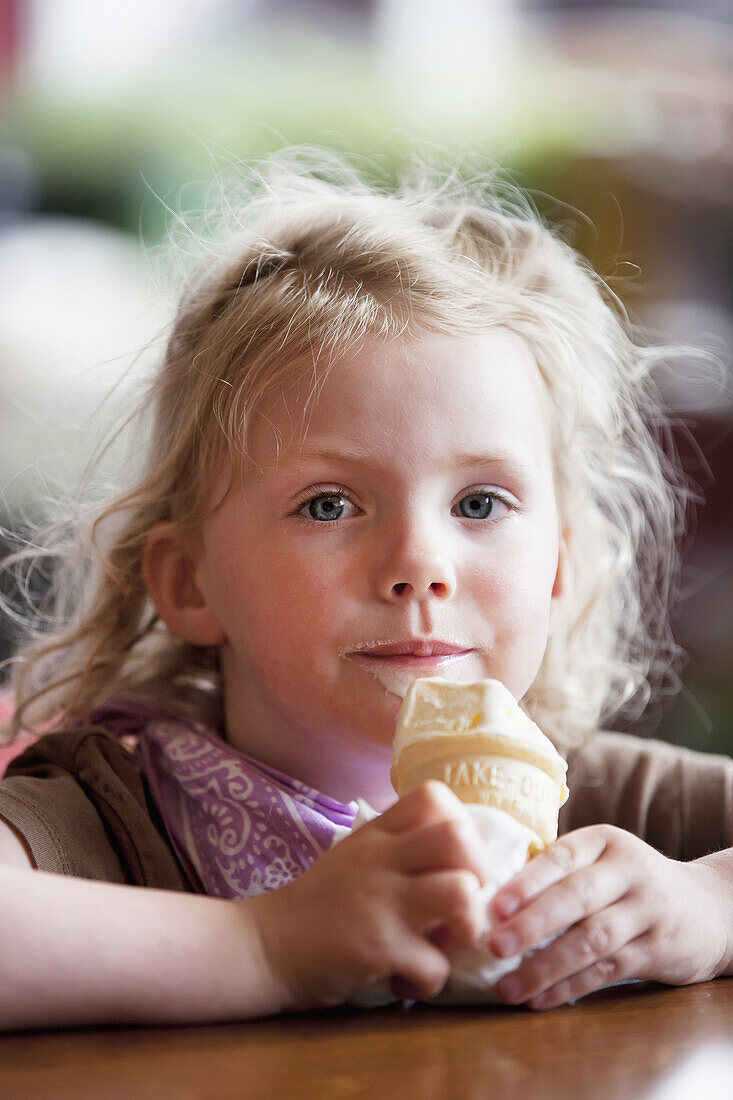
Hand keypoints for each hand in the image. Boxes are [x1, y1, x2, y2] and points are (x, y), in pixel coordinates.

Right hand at [249, 781, 490, 1010]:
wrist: (263, 946)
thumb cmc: (316, 904)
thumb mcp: (355, 857)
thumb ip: (398, 848)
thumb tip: (459, 861)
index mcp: (377, 834)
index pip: (434, 797)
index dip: (461, 826)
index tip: (454, 862)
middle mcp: (381, 859)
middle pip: (457, 837)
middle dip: (479, 872)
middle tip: (463, 902)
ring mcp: (381, 902)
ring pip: (461, 893)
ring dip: (468, 926)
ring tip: (445, 942)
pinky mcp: (378, 948)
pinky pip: (435, 964)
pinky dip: (430, 980)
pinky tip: (406, 980)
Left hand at [486, 824, 731, 1009]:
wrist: (706, 907)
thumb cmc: (629, 882)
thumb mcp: (602, 859)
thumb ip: (558, 872)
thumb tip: (487, 899)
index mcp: (604, 842)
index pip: (562, 858)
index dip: (528, 882)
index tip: (494, 906)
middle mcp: (629, 873)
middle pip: (577, 898)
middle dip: (533, 924)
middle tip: (495, 945)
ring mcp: (646, 912)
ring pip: (593, 940)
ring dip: (547, 966)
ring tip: (509, 986)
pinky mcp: (656, 952)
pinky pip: (608, 972)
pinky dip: (570, 987)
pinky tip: (541, 998)